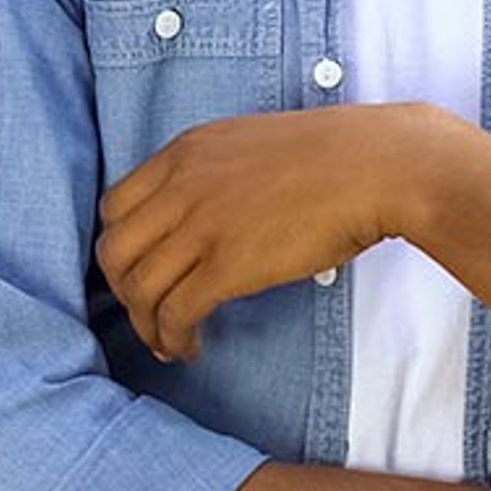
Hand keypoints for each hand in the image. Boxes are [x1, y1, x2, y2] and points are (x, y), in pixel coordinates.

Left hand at [96, 102, 474, 361]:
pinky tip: (190, 347)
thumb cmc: (332, 157)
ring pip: (139, 288)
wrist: (377, 165)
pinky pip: (175, 313)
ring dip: (146, 324)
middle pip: (115, 251)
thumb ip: (212, 174)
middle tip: (147, 313)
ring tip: (168, 341)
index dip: (120, 247)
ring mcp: (202, 224)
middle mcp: (182, 185)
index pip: (114, 206)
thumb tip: (201, 218)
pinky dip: (173, 338)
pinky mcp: (228, 265)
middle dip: (122, 292)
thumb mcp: (250, 144)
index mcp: (185, 152)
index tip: (139, 271)